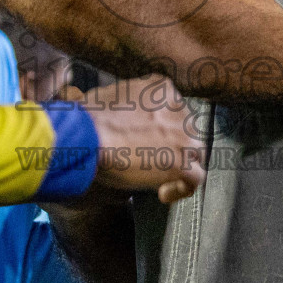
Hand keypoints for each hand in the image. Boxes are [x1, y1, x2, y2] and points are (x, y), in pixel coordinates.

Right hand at [83, 76, 203, 203]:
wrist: (87, 136)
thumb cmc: (88, 118)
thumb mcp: (111, 95)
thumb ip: (129, 103)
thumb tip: (123, 116)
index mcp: (162, 89)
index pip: (175, 111)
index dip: (165, 129)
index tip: (150, 142)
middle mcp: (178, 108)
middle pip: (187, 131)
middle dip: (173, 147)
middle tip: (154, 162)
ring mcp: (182, 135)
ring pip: (195, 153)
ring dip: (179, 167)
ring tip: (158, 180)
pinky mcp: (181, 161)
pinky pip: (195, 178)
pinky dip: (181, 189)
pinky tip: (163, 194)